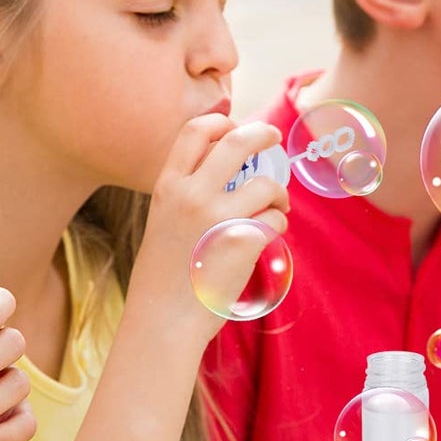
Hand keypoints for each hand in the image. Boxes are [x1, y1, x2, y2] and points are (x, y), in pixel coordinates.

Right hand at [134, 115, 290, 335]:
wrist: (161, 319)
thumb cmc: (163, 276)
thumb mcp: (162, 221)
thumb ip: (187, 194)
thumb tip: (230, 172)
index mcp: (167, 187)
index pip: (195, 131)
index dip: (221, 121)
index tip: (235, 127)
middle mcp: (191, 195)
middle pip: (237, 141)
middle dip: (263, 134)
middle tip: (273, 137)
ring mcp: (217, 217)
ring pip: (265, 184)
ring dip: (279, 193)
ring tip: (276, 206)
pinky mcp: (242, 242)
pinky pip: (275, 219)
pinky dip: (279, 225)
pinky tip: (269, 237)